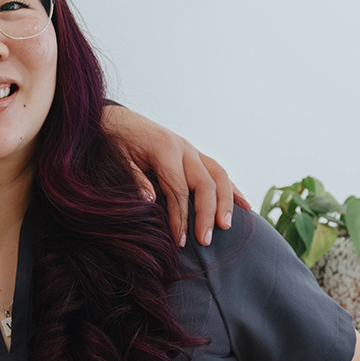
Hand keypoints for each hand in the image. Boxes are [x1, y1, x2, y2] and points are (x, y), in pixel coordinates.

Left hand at [101, 104, 247, 245]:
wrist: (118, 120)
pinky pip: (218, 172)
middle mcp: (184, 148)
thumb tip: (150, 201)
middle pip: (205, 184)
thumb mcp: (118, 159)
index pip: (179, 189)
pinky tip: (244, 205)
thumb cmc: (116, 141)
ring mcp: (192, 150)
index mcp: (165, 150)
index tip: (180, 240)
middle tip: (205, 240)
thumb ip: (135, 178)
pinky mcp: (195, 154)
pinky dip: (232, 189)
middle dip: (207, 214)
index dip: (181, 216)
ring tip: (226, 226)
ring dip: (226, 202)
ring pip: (219, 176)